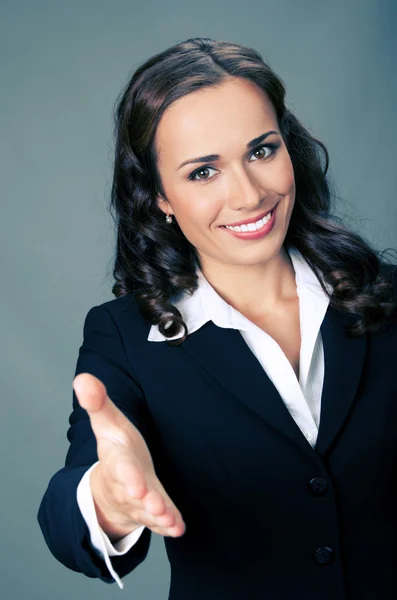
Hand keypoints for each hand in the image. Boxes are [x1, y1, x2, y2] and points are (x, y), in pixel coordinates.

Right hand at [73, 373, 185, 540]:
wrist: (111, 485)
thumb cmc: (115, 450)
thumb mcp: (106, 424)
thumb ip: (98, 402)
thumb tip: (82, 377)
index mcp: (116, 462)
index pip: (121, 468)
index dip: (127, 476)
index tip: (136, 483)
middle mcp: (126, 484)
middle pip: (134, 494)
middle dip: (144, 499)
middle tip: (155, 505)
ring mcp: (139, 501)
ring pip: (148, 511)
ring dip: (159, 515)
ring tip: (170, 519)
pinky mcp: (152, 512)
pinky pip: (160, 522)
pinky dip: (169, 525)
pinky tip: (178, 528)